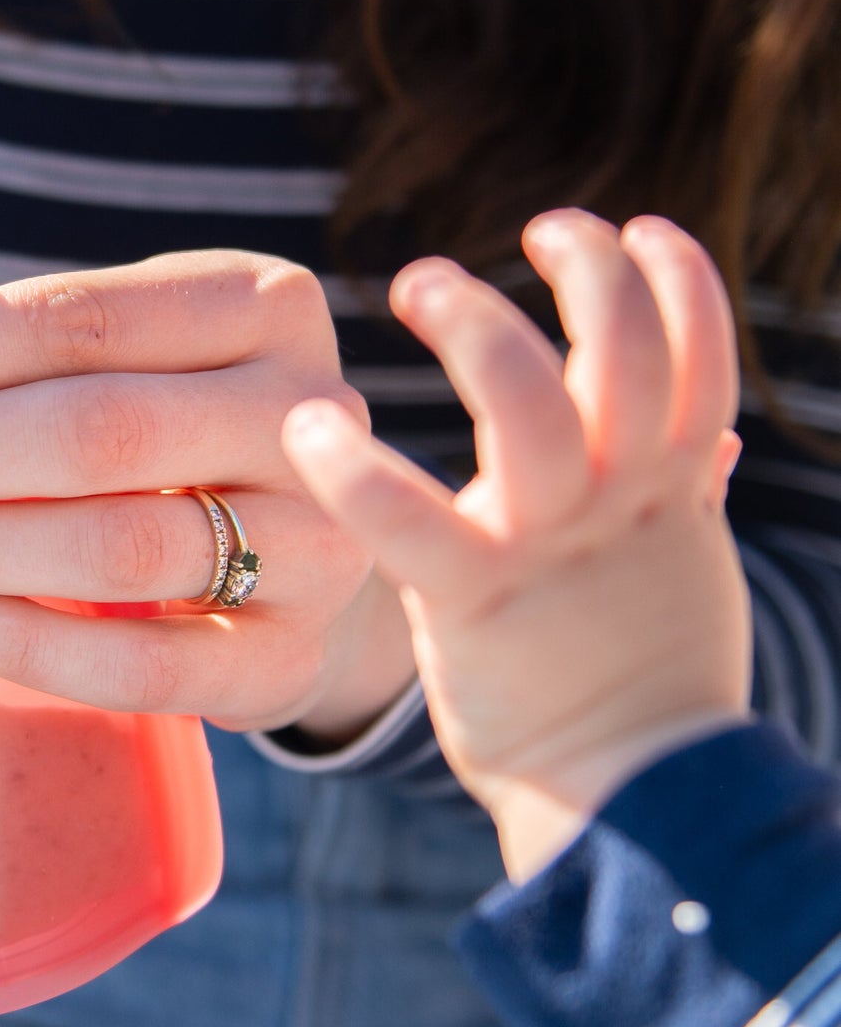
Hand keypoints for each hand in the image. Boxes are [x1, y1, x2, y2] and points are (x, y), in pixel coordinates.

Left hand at [0, 252, 415, 737]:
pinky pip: (148, 666)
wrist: (300, 544)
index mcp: (259, 299)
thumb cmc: (166, 424)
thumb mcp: (120, 355)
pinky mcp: (294, 657)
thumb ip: (6, 351)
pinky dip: (27, 641)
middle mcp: (308, 410)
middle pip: (94, 429)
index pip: (76, 318)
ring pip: (120, 544)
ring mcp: (319, 541)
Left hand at [281, 211, 751, 880]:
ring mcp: (551, 547)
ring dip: (482, 329)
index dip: (681, 282)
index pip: (701, 357)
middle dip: (589, 276)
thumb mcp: (683, 565)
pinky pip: (414, 521)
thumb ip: (688, 486)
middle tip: (533, 231)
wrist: (632, 798)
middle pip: (628, 356)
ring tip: (422, 283)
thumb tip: (715, 430)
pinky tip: (311, 426)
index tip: (635, 228)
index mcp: (670, 488)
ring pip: (536, 408)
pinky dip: (359, 470)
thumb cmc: (645, 668)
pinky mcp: (475, 601)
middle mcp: (622, 503)